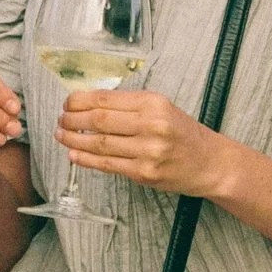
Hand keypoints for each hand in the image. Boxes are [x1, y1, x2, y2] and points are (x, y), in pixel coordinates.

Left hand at [59, 91, 236, 197]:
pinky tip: (74, 154)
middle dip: (73, 120)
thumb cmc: (183, 134)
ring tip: (62, 136)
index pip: (106, 98)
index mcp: (153, 103)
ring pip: (99, 143)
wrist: (210, 162)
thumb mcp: (162, 108)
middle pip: (99, 120)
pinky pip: (107, 165)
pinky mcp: (145, 173)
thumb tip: (89, 105)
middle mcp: (151, 124)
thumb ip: (130, 106)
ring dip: (74, 140)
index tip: (68, 103)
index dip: (79, 101)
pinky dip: (86, 159)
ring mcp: (148, 151)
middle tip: (61, 120)